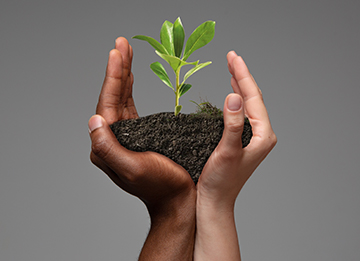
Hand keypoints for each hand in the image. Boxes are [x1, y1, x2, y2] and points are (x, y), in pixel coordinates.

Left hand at [88, 37, 195, 259]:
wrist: (177, 198)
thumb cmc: (160, 185)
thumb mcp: (132, 169)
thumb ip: (108, 147)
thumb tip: (93, 120)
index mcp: (106, 145)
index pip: (107, 104)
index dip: (113, 77)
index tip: (118, 53)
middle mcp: (111, 138)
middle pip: (112, 97)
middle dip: (117, 69)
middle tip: (121, 44)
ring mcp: (124, 135)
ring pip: (121, 98)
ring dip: (123, 75)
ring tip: (125, 52)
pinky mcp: (137, 133)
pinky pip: (130, 106)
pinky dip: (129, 89)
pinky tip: (130, 77)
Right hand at [194, 51, 276, 260]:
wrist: (213, 201)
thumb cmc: (220, 181)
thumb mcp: (227, 152)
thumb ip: (232, 124)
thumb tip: (233, 96)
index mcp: (262, 135)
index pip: (253, 98)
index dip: (242, 75)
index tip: (233, 57)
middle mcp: (260, 134)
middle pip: (252, 98)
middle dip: (242, 76)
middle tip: (231, 56)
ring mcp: (251, 137)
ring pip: (247, 104)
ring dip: (239, 85)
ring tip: (232, 68)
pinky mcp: (240, 139)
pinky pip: (240, 113)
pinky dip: (235, 99)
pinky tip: (231, 93)